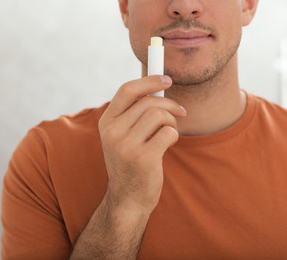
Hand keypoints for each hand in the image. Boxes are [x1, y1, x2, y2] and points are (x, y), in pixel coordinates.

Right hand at [98, 75, 186, 213]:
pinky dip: (173, 136)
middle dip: (169, 105)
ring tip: (170, 132)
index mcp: (106, 123)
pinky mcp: (143, 158)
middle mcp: (112, 132)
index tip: (167, 79)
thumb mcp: (122, 137)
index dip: (149, 81)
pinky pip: (168, 132)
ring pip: (159, 115)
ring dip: (171, 121)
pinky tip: (167, 146)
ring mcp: (126, 146)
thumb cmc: (130, 163)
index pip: (127, 90)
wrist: (128, 199)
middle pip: (148, 102)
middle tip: (180, 112)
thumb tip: (157, 86)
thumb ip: (133, 114)